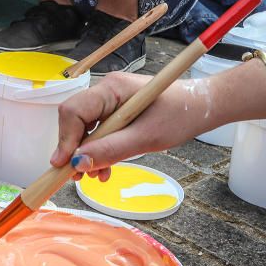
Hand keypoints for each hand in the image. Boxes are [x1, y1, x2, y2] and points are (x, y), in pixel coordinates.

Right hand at [50, 72, 210, 178]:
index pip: (73, 111)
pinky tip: (106, 168)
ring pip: (85, 130)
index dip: (65, 139)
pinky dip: (99, 151)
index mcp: (111, 88)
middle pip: (75, 120)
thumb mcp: (145, 137)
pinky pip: (99, 133)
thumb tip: (78, 164)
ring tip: (97, 176)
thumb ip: (111, 150)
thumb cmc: (180, 115)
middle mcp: (106, 92)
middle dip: (74, 150)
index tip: (64, 166)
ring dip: (87, 155)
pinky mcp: (117, 113)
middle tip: (78, 177)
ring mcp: (111, 102)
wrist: (202, 108)